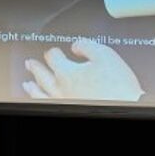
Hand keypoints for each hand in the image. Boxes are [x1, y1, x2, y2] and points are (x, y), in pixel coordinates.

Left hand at [24, 39, 142, 101]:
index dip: (54, 51)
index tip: (55, 51)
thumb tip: (76, 45)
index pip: (54, 56)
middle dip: (36, 67)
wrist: (126, 107)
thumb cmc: (117, 87)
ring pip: (41, 93)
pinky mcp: (68, 110)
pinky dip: (40, 99)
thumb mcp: (105, 55)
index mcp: (68, 71)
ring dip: (33, 87)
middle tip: (30, 64)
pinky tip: (40, 99)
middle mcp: (61, 88)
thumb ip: (87, 46)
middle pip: (42, 74)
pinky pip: (46, 104)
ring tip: (28, 84)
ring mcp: (63, 102)